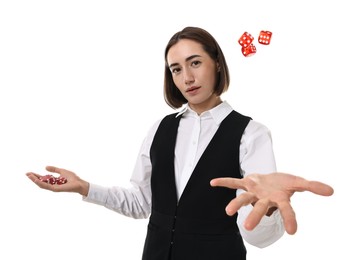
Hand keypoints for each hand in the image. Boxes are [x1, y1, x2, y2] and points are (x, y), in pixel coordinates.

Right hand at [26, 166, 89, 195]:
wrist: (79, 183)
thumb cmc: (73, 178)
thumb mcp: (62, 171)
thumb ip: (54, 169)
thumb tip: (45, 167)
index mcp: (53, 181)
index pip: (43, 179)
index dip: (36, 175)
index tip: (29, 173)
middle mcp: (52, 185)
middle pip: (40, 182)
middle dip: (33, 178)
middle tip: (27, 174)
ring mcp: (53, 188)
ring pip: (42, 185)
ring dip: (35, 180)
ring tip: (29, 176)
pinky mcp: (56, 189)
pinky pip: (47, 186)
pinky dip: (41, 183)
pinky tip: (36, 180)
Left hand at [210, 172, 333, 234]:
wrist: (272, 180)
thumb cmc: (284, 184)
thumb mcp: (299, 183)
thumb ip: (312, 186)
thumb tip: (331, 191)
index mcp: (279, 200)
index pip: (286, 211)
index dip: (290, 219)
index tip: (293, 231)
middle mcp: (265, 199)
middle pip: (260, 208)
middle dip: (255, 217)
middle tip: (249, 227)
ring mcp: (254, 192)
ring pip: (244, 199)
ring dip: (236, 204)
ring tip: (228, 212)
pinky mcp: (246, 183)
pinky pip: (234, 183)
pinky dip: (224, 182)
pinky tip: (212, 183)